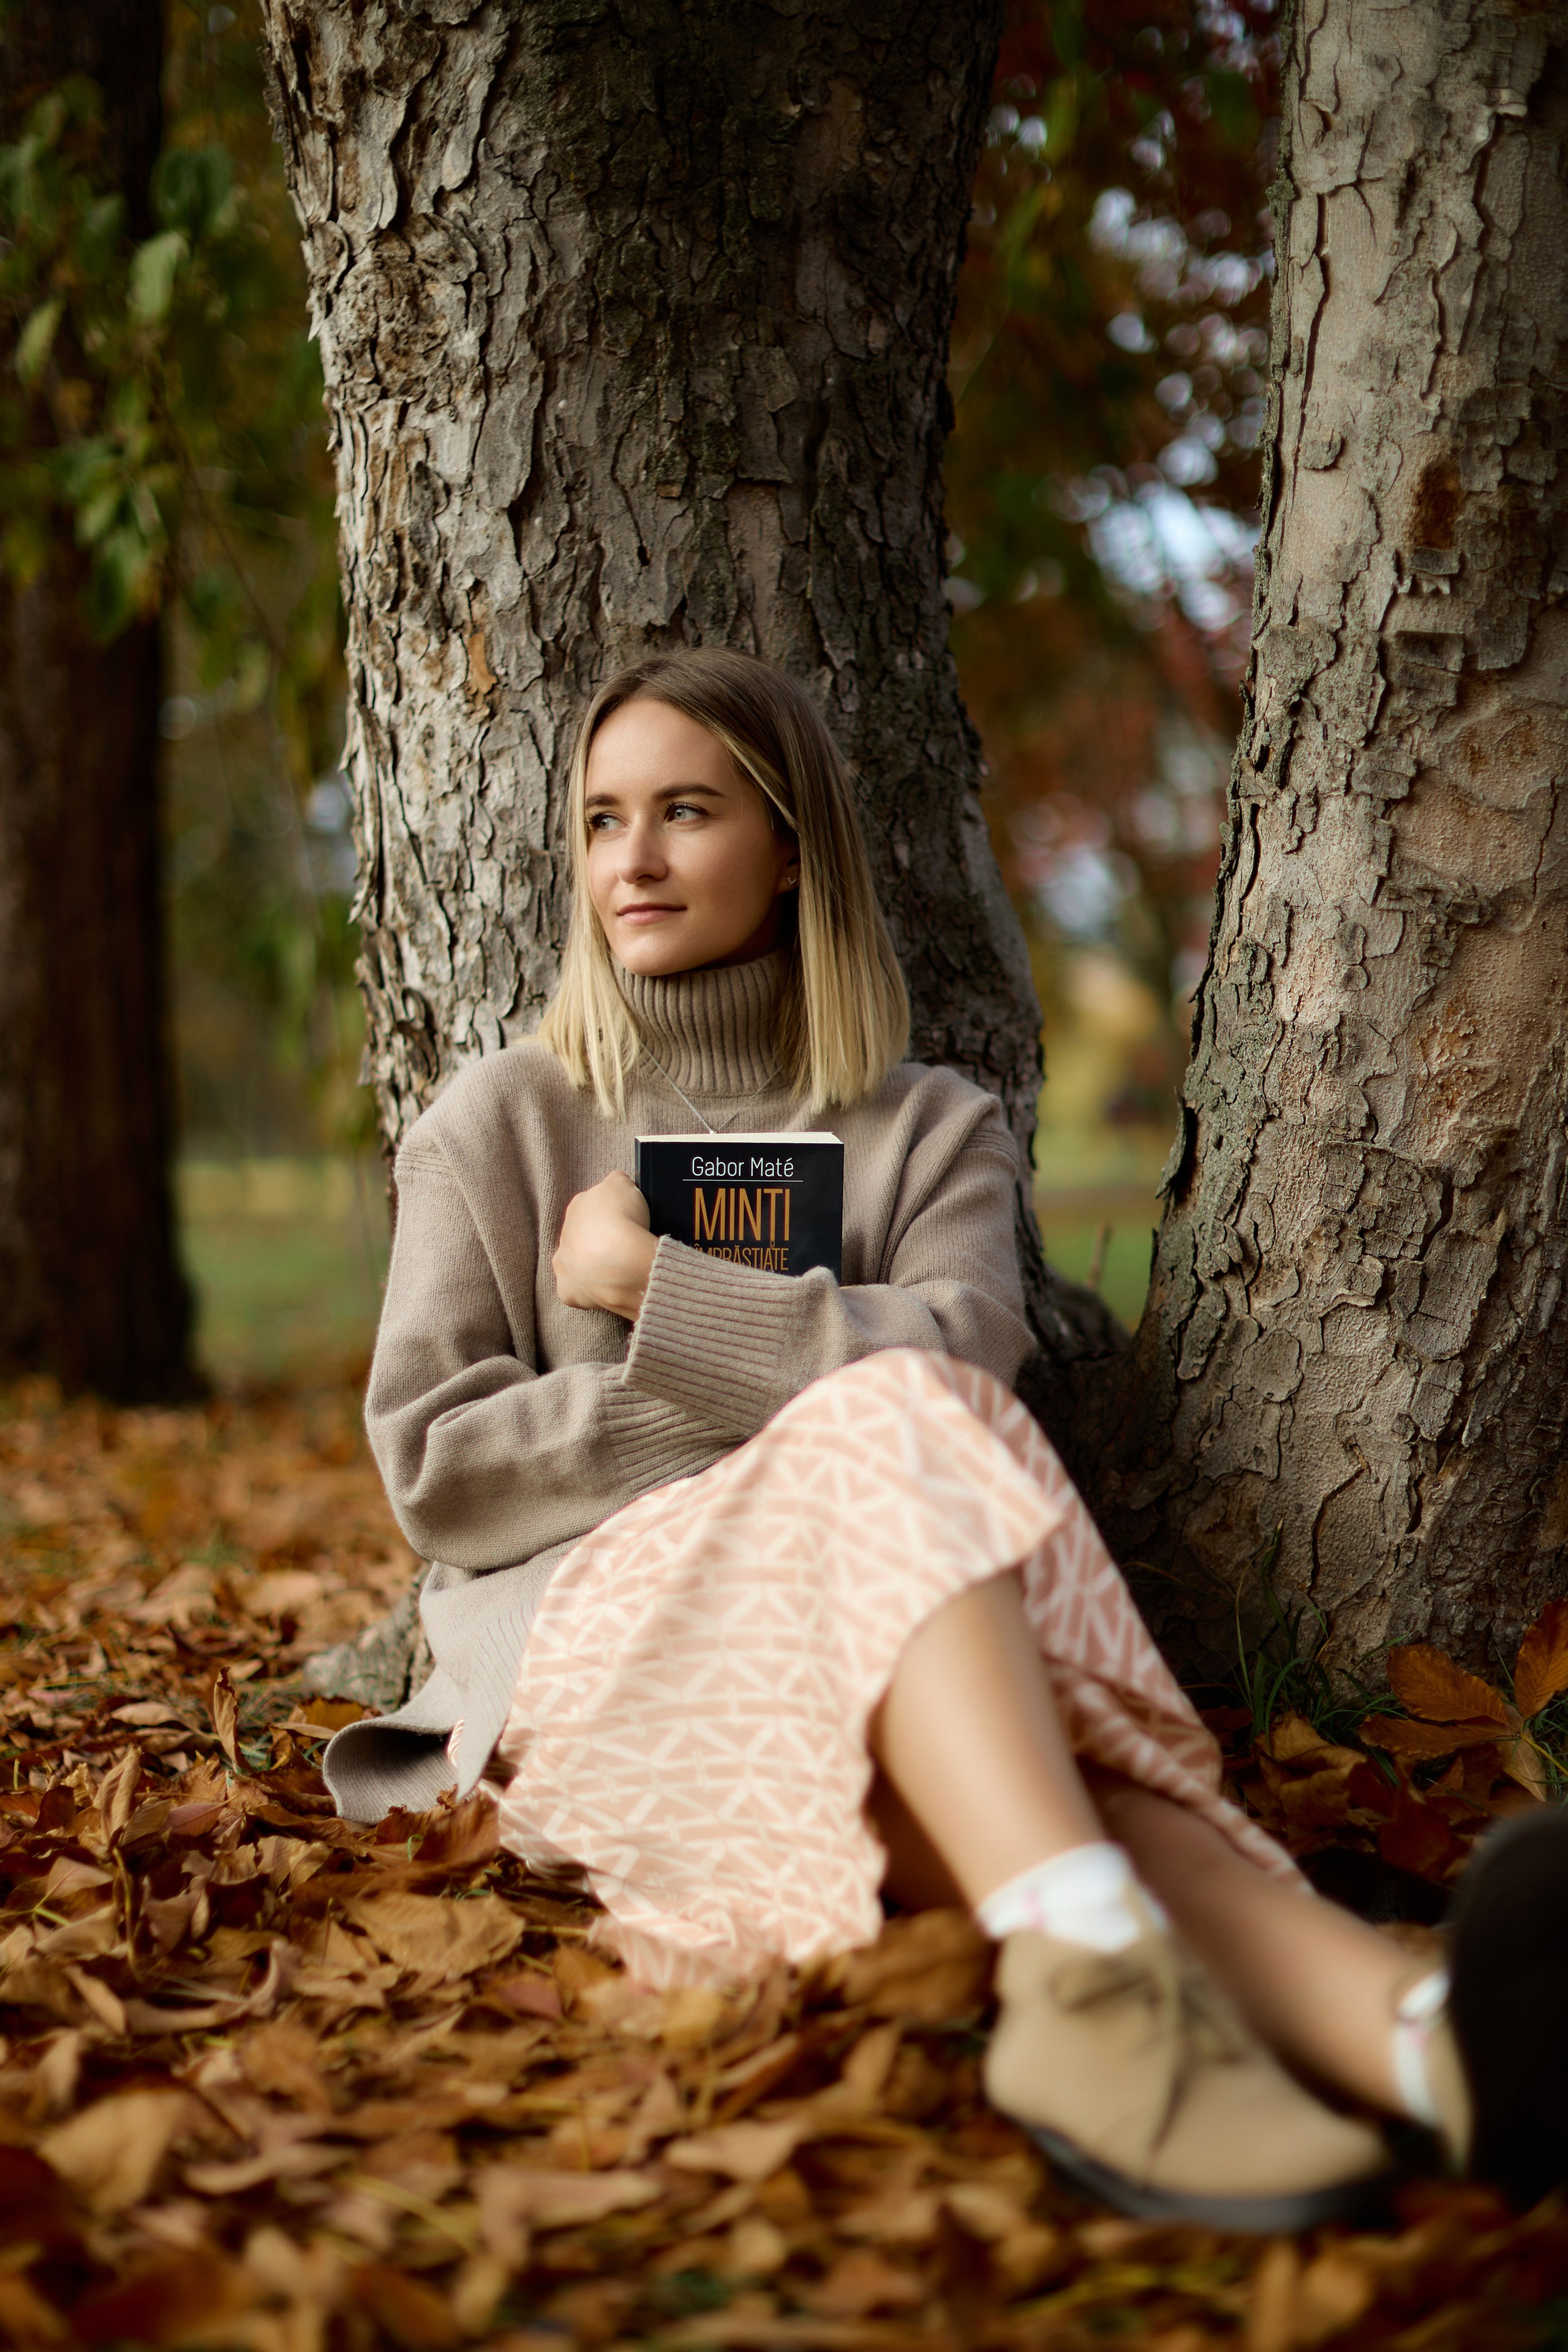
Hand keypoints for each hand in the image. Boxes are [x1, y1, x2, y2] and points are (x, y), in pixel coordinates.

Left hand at [552, 1171, 656, 1321]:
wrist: (620, 1261)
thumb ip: (616, 1182)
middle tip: (625, 1247)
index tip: (628, 1222)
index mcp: (577, 1206)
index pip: (594, 1208)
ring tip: (619, 1269)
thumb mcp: (623, 1184)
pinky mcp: (568, 1291)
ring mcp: (564, 1263)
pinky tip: (607, 1288)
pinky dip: (589, 1291)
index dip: (613, 1215)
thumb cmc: (622, 1220)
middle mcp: (565, 1234)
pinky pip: (576, 1291)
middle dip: (601, 1241)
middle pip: (583, 1236)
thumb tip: (616, 1185)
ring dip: (593, 1266)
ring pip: (576, 1263)